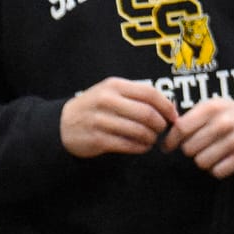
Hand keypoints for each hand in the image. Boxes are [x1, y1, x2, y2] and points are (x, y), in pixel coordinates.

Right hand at [60, 77, 178, 157]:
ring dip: (150, 137)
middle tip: (162, 130)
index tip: (173, 116)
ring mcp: (100, 121)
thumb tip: (166, 106)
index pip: (149, 94)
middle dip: (159, 124)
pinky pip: (126, 144)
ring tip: (152, 140)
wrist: (61, 125)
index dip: (166, 106)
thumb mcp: (109, 92)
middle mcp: (107, 101)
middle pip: (146, 113)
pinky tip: (142, 147)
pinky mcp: (97, 140)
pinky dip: (139, 147)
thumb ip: (134, 95)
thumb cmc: (92, 108)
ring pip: (138, 130)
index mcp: (114, 86)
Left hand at [163, 98, 233, 178]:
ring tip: (212, 152)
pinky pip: (217, 172)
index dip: (171, 141)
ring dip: (203, 160)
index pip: (181, 129)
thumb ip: (188, 118)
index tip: (168, 146)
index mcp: (212, 108)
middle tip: (199, 146)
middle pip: (189, 149)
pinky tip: (222, 159)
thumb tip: (165, 137)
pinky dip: (217, 168)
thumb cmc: (229, 115)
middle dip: (190, 150)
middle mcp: (224, 123)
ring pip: (201, 162)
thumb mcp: (211, 107)